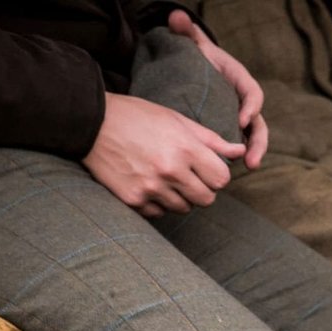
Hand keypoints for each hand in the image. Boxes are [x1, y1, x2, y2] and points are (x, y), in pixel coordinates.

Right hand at [83, 92, 245, 216]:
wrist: (90, 122)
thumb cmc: (137, 117)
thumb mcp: (176, 120)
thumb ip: (211, 140)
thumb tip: (241, 152)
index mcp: (185, 148)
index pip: (222, 180)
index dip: (216, 175)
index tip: (205, 168)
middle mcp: (170, 170)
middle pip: (207, 199)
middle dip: (201, 189)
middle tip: (186, 175)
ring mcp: (151, 188)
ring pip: (184, 208)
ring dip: (179, 197)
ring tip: (163, 176)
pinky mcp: (133, 200)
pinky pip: (159, 213)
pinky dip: (157, 203)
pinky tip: (146, 183)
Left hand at [168, 9, 268, 168]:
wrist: (195, 66)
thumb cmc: (197, 56)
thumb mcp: (192, 43)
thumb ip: (186, 31)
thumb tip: (176, 17)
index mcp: (239, 79)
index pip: (252, 93)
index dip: (251, 107)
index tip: (243, 119)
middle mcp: (244, 101)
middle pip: (258, 123)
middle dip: (258, 142)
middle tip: (251, 159)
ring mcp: (239, 117)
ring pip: (252, 138)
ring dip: (253, 154)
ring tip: (249, 168)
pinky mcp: (229, 129)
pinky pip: (236, 145)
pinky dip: (235, 157)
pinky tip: (226, 169)